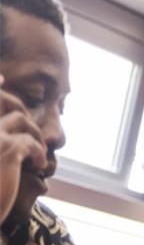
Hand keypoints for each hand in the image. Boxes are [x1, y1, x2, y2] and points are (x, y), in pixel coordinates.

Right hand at [0, 75, 47, 223]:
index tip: (2, 76)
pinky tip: (39, 167)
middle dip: (20, 108)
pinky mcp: (6, 149)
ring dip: (34, 135)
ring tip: (38, 154)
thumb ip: (1, 138)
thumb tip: (13, 119)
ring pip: (21, 119)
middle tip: (30, 133)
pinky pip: (32, 142)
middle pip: (2, 99)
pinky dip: (40, 153)